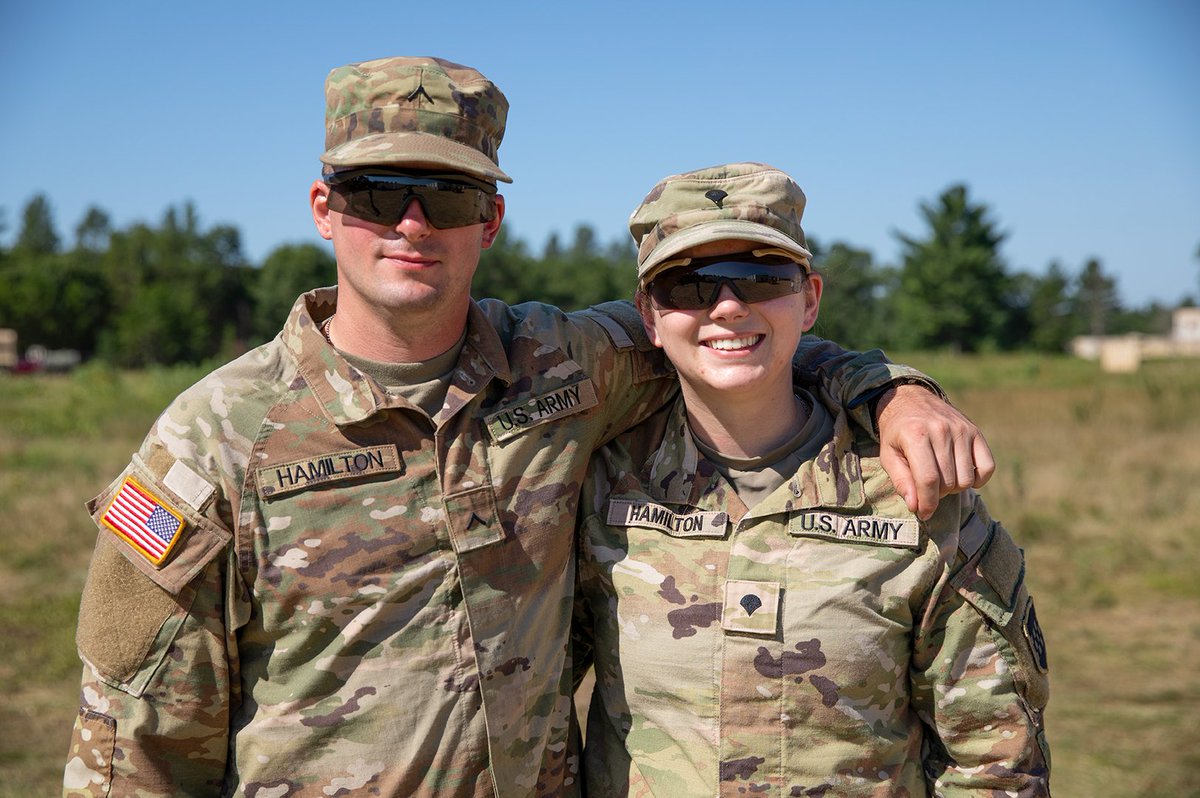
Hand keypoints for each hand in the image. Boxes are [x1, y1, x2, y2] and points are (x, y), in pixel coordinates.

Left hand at [875, 385, 994, 520]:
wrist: (911, 399)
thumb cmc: (897, 432)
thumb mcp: (888, 454)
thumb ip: (900, 480)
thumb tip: (916, 506)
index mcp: (916, 434)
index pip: (928, 479)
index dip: (927, 503)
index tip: (923, 513)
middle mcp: (941, 430)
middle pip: (948, 482)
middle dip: (936, 495)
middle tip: (927, 488)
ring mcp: (962, 429)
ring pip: (966, 479)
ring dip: (954, 487)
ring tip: (940, 479)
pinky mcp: (975, 431)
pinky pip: (987, 467)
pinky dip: (978, 479)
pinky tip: (962, 475)